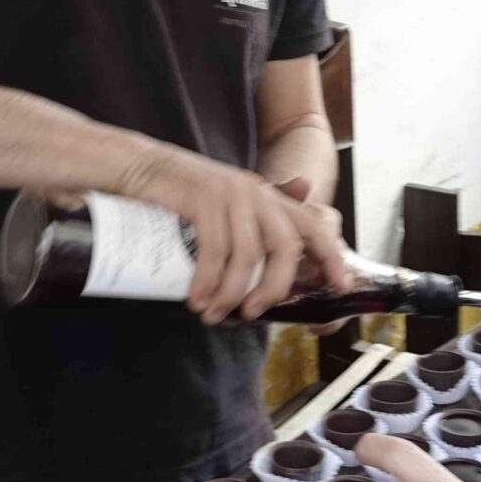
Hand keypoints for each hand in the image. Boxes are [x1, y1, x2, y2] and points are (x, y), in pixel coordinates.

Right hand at [119, 147, 352, 323]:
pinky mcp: (203, 198)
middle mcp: (256, 192)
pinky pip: (215, 250)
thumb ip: (252, 225)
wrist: (139, 167)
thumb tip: (283, 252)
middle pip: (285, 248)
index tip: (341, 287)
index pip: (314, 225)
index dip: (332, 256)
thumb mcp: (224, 209)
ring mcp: (231, 193)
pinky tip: (196, 299)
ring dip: (232, 292)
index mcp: (268, 197)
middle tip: (250, 315)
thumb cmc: (182, 195)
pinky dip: (207, 281)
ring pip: (248, 255)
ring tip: (212, 313)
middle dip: (273, 288)